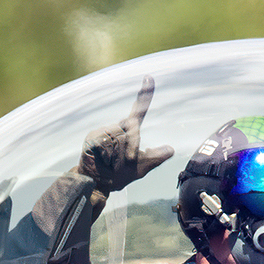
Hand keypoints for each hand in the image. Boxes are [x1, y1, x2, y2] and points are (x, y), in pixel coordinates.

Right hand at [78, 75, 173, 193]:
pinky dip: (107, 154)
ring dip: (120, 152)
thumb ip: (156, 158)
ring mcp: (104, 131)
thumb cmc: (119, 175)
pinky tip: (103, 160)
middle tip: (130, 158)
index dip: (145, 95)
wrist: (98, 185)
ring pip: (119, 135)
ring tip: (113, 163)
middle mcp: (117, 128)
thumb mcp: (142, 168)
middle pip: (133, 124)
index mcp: (129, 133)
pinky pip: (104, 142)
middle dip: (134, 143)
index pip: (139, 111)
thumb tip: (171, 149)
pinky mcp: (92, 137)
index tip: (149, 77)